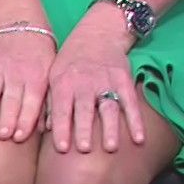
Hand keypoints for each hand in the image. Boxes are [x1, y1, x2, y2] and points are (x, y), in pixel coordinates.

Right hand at [0, 27, 55, 141]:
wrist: (20, 22)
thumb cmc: (39, 54)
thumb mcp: (50, 72)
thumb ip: (48, 100)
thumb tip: (46, 129)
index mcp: (36, 77)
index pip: (32, 101)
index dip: (26, 119)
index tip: (19, 137)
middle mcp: (16, 73)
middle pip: (12, 98)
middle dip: (7, 117)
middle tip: (2, 136)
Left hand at [47, 4, 145, 153]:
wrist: (98, 33)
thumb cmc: (70, 61)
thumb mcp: (53, 76)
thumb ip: (50, 103)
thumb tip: (45, 130)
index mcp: (64, 84)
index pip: (62, 109)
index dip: (62, 129)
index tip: (62, 148)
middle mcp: (85, 83)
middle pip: (85, 110)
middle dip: (84, 129)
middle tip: (84, 150)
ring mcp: (106, 81)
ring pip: (108, 107)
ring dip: (109, 128)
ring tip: (110, 147)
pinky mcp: (124, 80)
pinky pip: (131, 103)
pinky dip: (136, 120)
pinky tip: (139, 138)